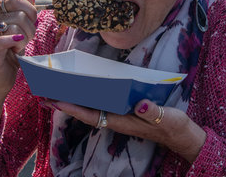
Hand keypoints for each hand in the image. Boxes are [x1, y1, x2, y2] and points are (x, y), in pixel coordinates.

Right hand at [0, 0, 36, 96]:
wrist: (0, 78)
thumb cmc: (11, 53)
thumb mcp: (20, 31)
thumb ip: (25, 14)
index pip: (13, 0)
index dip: (28, 9)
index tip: (33, 21)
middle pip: (19, 15)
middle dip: (30, 29)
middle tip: (25, 40)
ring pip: (15, 27)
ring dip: (24, 39)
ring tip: (18, 48)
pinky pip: (4, 39)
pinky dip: (14, 42)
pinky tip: (16, 49)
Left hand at [45, 99, 206, 162]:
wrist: (181, 135)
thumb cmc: (172, 126)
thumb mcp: (165, 118)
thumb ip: (151, 111)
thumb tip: (139, 103)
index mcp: (121, 121)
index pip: (92, 115)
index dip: (73, 108)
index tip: (55, 101)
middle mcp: (116, 119)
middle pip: (85, 112)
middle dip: (66, 104)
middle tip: (45, 95)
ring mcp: (119, 116)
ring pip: (91, 108)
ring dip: (73, 101)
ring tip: (56, 91)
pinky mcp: (124, 112)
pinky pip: (101, 105)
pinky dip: (88, 99)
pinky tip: (82, 91)